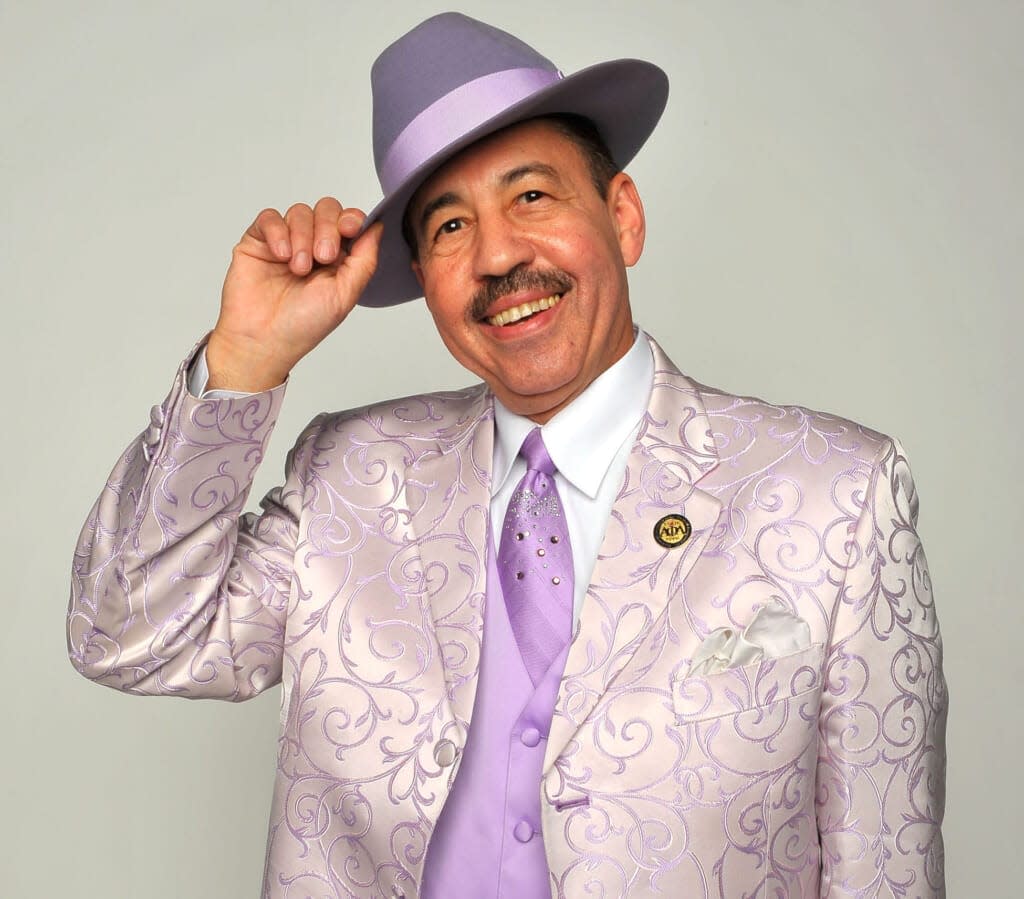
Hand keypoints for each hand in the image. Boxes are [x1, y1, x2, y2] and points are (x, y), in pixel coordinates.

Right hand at [207, 198, 383, 391]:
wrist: (263, 339)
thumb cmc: (303, 325)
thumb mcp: (346, 294)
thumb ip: (365, 259)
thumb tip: (377, 227)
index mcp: (338, 258)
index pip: (349, 222)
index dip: (351, 219)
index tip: (350, 229)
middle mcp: (312, 246)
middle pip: (326, 209)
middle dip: (327, 228)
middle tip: (322, 257)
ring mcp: (285, 241)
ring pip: (300, 212)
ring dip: (302, 238)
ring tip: (298, 268)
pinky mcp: (259, 241)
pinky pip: (270, 217)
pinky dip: (278, 232)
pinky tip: (280, 255)